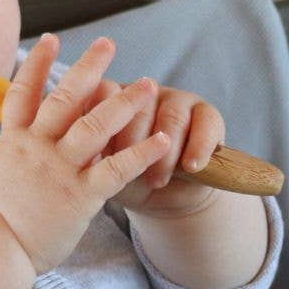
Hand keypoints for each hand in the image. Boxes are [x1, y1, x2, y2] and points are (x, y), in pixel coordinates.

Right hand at [0, 34, 168, 274]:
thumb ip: (9, 164)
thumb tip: (13, 161)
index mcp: (13, 143)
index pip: (24, 93)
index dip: (38, 64)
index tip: (51, 39)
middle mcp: (37, 148)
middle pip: (65, 97)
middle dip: (89, 68)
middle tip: (108, 44)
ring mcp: (59, 169)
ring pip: (96, 125)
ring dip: (124, 102)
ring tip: (147, 85)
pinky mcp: (80, 195)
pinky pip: (117, 168)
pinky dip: (142, 153)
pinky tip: (163, 140)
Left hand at [87, 74, 225, 218]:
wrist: (166, 198)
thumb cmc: (126, 180)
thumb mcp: (102, 168)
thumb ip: (90, 151)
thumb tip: (80, 149)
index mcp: (112, 99)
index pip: (104, 90)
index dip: (103, 120)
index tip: (101, 154)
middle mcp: (144, 94)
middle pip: (138, 105)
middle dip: (133, 143)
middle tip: (131, 173)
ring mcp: (177, 100)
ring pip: (172, 117)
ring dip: (165, 154)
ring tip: (157, 181)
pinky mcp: (208, 114)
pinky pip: (205, 124)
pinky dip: (198, 148)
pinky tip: (191, 167)